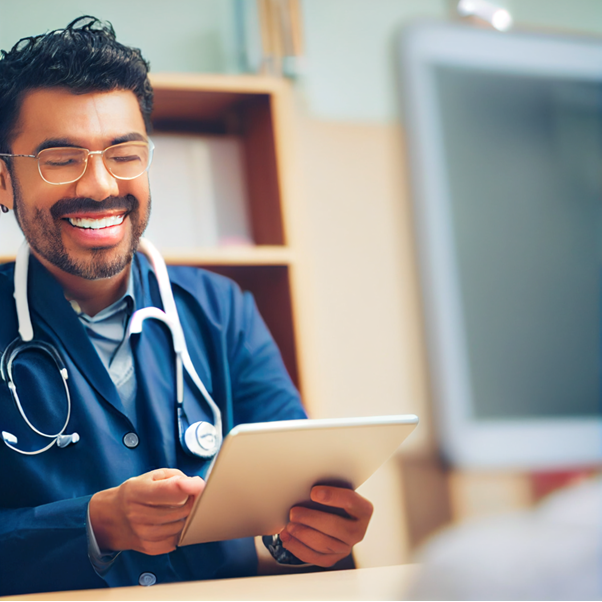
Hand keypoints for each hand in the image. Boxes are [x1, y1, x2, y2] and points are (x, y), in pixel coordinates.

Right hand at [89, 468, 203, 554]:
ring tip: (180, 509)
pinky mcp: (147, 547)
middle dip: (191, 502)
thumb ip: (176, 477)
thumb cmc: (137, 492)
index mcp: (137, 491)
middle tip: (191, 496)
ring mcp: (142, 533)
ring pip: (180, 527)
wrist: (112, 516)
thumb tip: (196, 485)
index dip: (189, 487)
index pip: (168, 490)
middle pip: (180, 510)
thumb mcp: (152, 476)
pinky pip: (174, 541)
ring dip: (186, 518)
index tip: (200, 485)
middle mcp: (137, 514)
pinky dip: (178, 532)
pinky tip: (173, 523)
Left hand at [279, 486, 372, 566]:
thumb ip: (325, 489)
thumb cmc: (332, 498)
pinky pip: (316, 557)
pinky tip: (287, 538)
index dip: (332, 496)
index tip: (313, 492)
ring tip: (289, 526)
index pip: (350, 501)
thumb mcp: (334, 489)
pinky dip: (299, 548)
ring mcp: (347, 547)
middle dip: (312, 520)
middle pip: (337, 527)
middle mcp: (358, 531)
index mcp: (363, 509)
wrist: (334, 514)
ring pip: (325, 545)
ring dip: (303, 535)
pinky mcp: (334, 558)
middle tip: (294, 513)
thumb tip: (303, 488)